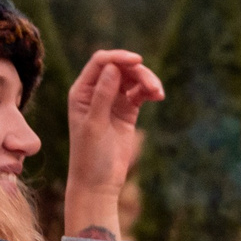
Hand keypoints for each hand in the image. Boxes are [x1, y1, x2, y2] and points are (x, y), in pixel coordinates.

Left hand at [64, 50, 162, 238]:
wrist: (98, 182)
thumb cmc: (90, 156)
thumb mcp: (94, 125)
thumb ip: (102, 95)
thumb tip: (113, 68)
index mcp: (81, 92)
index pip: (100, 63)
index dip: (119, 58)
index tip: (138, 61)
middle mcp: (95, 92)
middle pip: (120, 68)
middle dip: (138, 72)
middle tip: (154, 87)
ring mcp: (112, 101)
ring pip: (132, 79)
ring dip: (147, 81)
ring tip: (158, 94)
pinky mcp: (126, 112)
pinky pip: (139, 93)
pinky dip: (149, 91)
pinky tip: (157, 97)